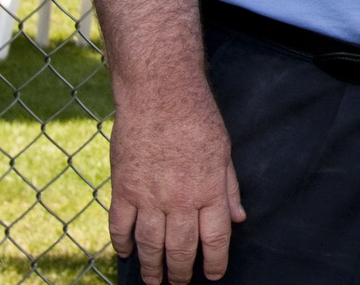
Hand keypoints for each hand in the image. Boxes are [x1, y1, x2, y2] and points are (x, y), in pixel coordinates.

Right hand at [109, 99, 245, 283]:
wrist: (161, 94)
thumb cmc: (198, 118)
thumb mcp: (225, 151)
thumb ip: (229, 188)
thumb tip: (238, 218)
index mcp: (210, 189)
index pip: (215, 239)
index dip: (214, 262)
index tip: (212, 275)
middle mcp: (180, 198)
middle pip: (181, 248)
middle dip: (181, 271)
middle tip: (180, 282)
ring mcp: (149, 196)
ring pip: (150, 244)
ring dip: (152, 266)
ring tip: (154, 280)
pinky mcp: (124, 188)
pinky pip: (121, 226)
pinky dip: (122, 244)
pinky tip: (127, 253)